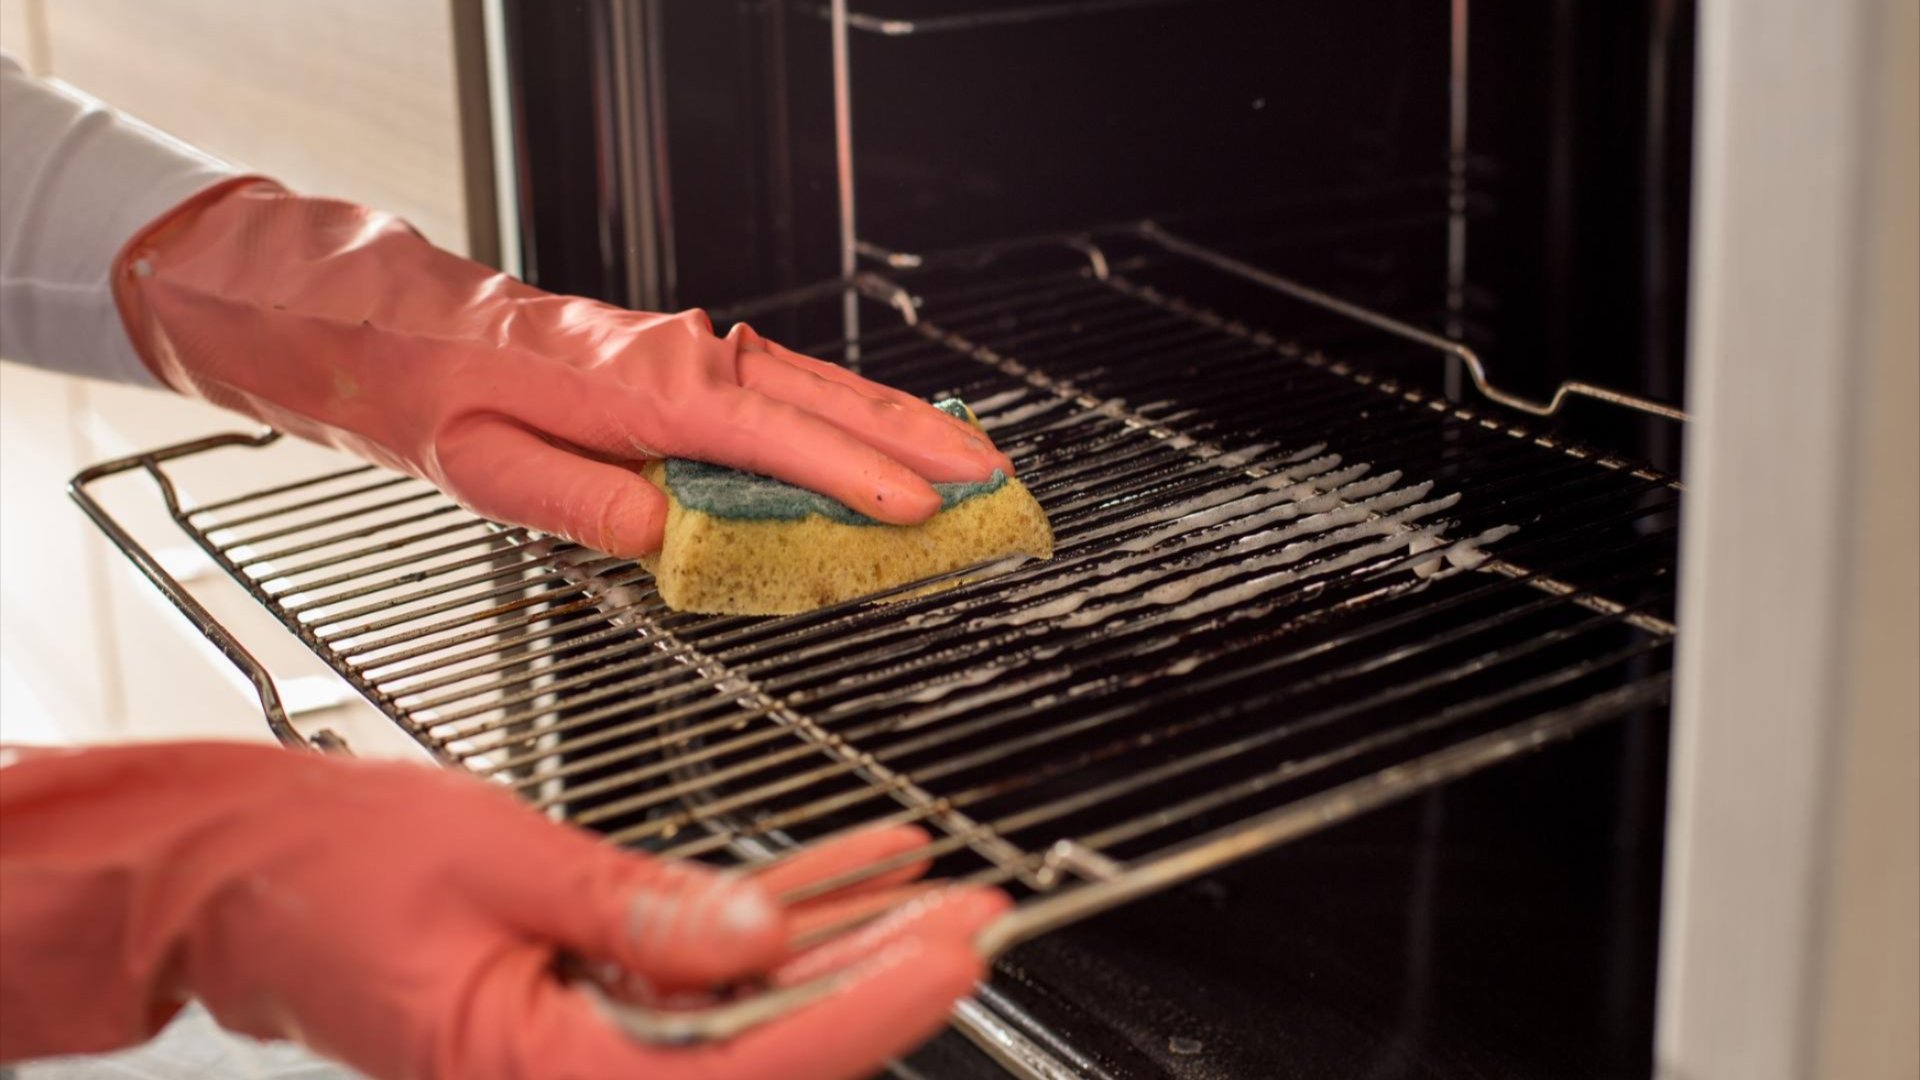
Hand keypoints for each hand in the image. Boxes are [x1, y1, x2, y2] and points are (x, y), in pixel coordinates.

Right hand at [0, 742, 1006, 1078]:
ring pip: (751, 1004)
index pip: (739, 1067)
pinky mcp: (595, 992)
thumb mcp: (493, 864)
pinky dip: (783, 913)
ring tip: (943, 892)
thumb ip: (634, 907)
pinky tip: (858, 868)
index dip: (860, 1012)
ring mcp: (589, 1040)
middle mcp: (573, 1075)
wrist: (241, 873)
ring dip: (848, 946)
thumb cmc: (328, 870)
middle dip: (882, 983)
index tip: (945, 953)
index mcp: (536, 1073)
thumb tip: (755, 939)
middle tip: (978, 922)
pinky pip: (708, 963)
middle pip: (764, 1046)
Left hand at [112, 179, 1012, 555]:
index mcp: (644, 390)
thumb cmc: (446, 395)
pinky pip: (793, 388)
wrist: (408, 326)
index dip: (851, 479)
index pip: (771, 440)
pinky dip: (855, 413)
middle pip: (824, 400)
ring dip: (901, 425)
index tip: (917, 511)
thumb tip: (680, 538)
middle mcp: (685, 358)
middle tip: (991, 480)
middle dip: (915, 441)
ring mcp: (696, 353)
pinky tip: (890, 436)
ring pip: (821, 388)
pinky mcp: (693, 362)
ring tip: (972, 460)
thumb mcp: (497, 473)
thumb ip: (595, 508)